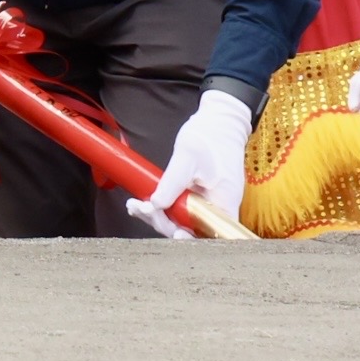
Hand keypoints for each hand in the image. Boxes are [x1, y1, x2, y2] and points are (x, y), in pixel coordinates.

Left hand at [128, 89, 253, 236]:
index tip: (173, 233)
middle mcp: (219, 207)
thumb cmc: (209, 136)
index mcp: (224, 202)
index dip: (191, 239)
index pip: (210, 233)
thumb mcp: (187, 156)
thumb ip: (172, 182)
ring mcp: (209, 202)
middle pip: (192, 229)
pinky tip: (144, 203)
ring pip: (184, 219)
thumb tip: (156, 204)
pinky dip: (163, 206)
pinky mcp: (199, 196)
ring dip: (158, 215)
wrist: (219, 122)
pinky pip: (181, 208)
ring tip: (135, 206)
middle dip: (164, 223)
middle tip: (139, 209)